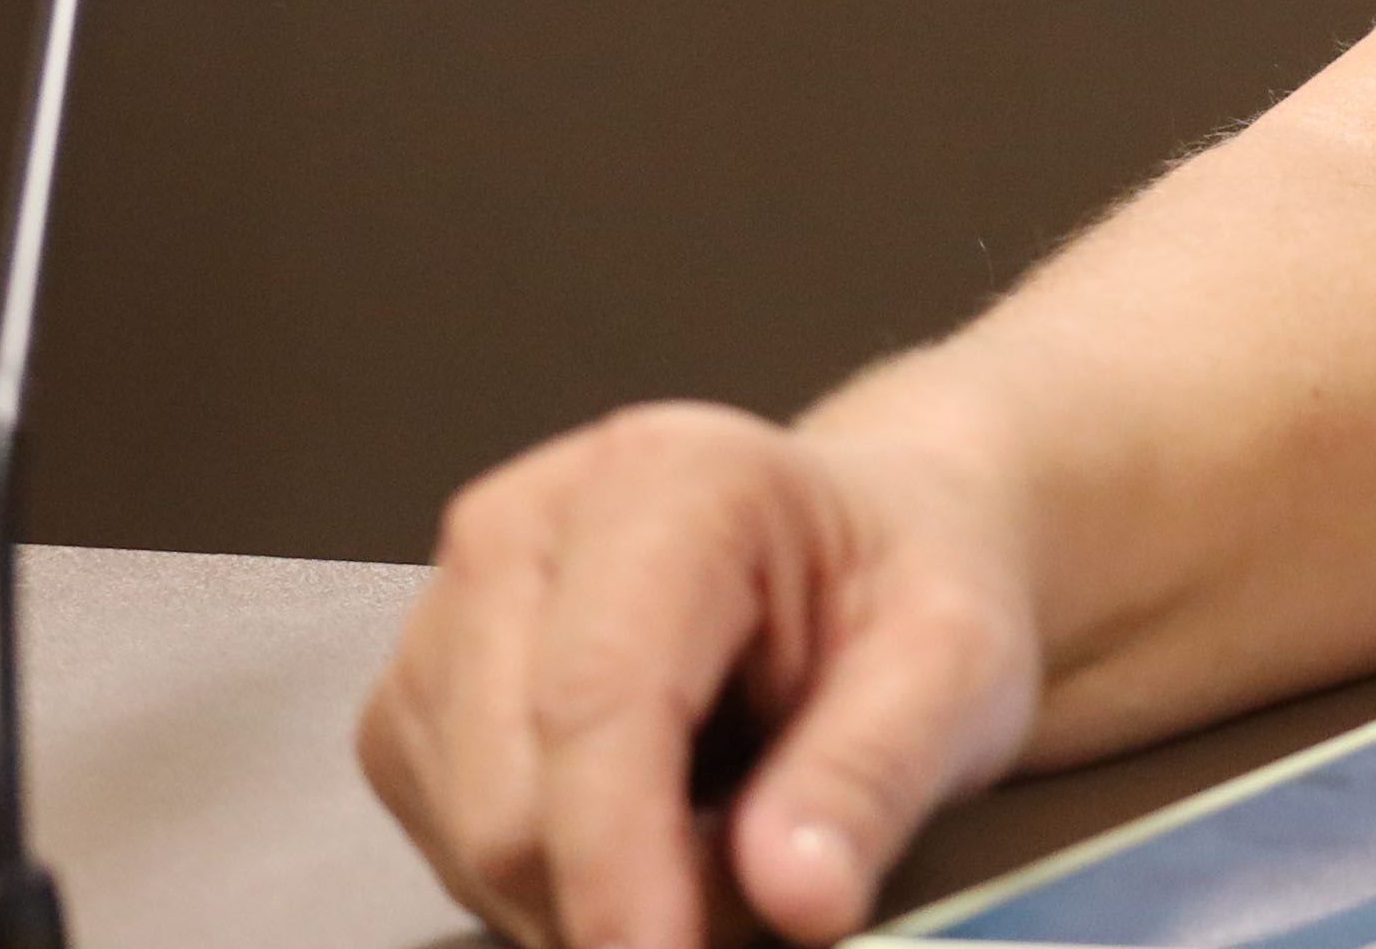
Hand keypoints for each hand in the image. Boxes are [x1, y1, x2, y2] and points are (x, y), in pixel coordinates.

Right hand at [361, 398, 1042, 948]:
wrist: (861, 553)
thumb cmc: (905, 589)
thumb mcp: (957, 664)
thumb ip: (877, 773)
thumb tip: (795, 896)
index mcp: (665, 479)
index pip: (597, 698)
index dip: (621, 864)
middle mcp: (522, 528)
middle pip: (513, 799)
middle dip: (639, 894)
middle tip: (774, 880)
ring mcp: (446, 617)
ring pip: (473, 846)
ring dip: (602, 896)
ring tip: (728, 833)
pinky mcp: (419, 707)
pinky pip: (454, 857)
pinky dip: (560, 886)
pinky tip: (655, 827)